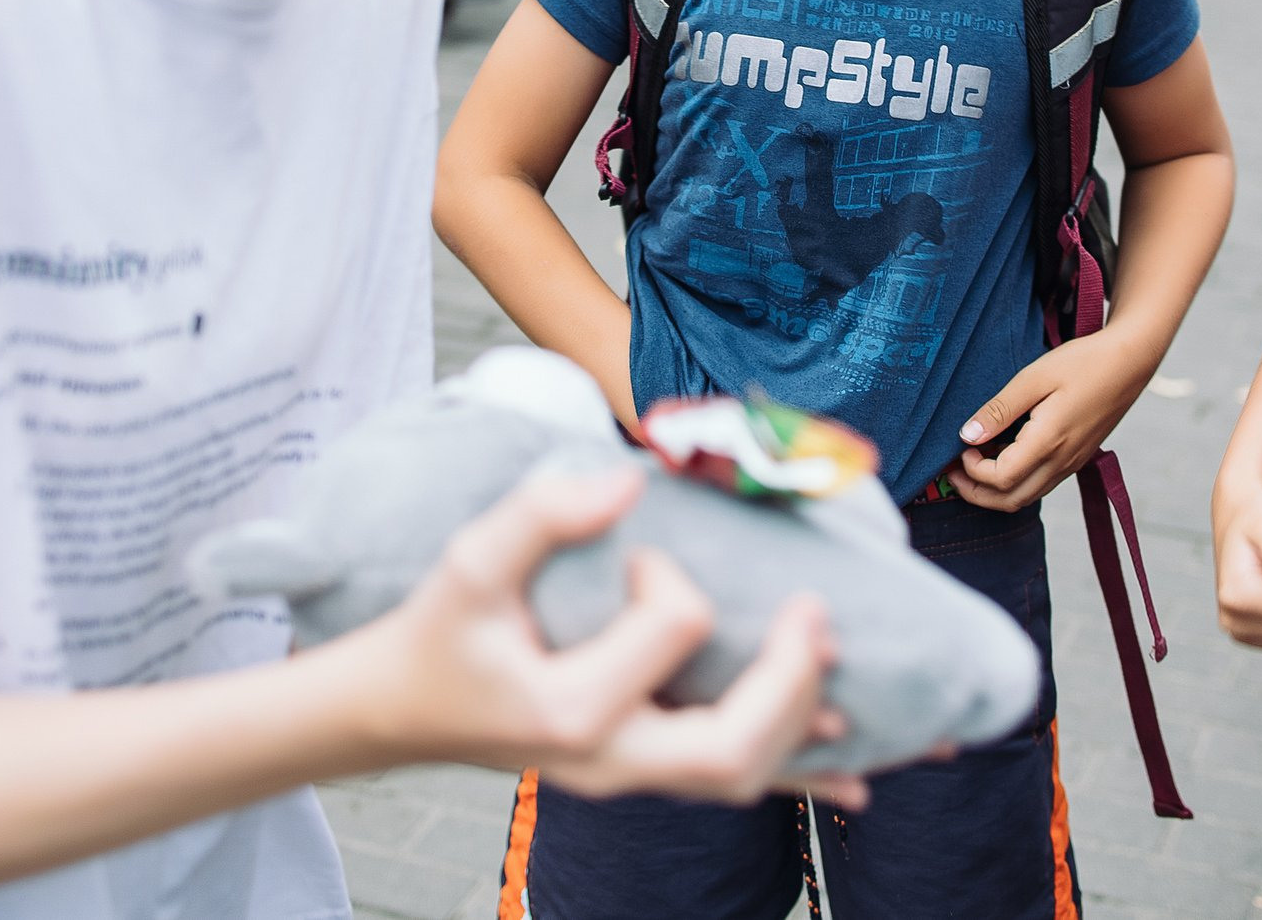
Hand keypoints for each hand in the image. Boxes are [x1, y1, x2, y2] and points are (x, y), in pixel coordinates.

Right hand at [363, 468, 868, 808]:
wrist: (403, 711)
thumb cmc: (440, 632)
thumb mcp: (468, 563)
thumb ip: (540, 514)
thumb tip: (626, 476)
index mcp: (569, 711)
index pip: (672, 632)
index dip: (672, 576)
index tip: (644, 552)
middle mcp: (611, 761)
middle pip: (731, 750)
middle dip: (792, 683)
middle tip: (816, 617)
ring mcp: (632, 776)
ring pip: (743, 778)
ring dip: (805, 729)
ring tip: (852, 682)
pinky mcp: (644, 772)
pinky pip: (735, 785)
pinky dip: (800, 775)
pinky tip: (858, 772)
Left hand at [950, 333, 1153, 511]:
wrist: (1129, 362)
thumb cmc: (1082, 363)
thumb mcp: (1034, 378)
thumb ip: (999, 410)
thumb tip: (967, 436)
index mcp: (1049, 442)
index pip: (1001, 479)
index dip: (972, 472)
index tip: (961, 447)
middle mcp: (1062, 461)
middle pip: (1011, 501)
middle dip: (976, 493)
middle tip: (953, 471)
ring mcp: (1072, 463)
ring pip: (1027, 497)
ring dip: (995, 491)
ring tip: (972, 465)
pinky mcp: (1077, 458)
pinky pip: (1041, 484)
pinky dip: (1016, 481)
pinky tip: (1003, 455)